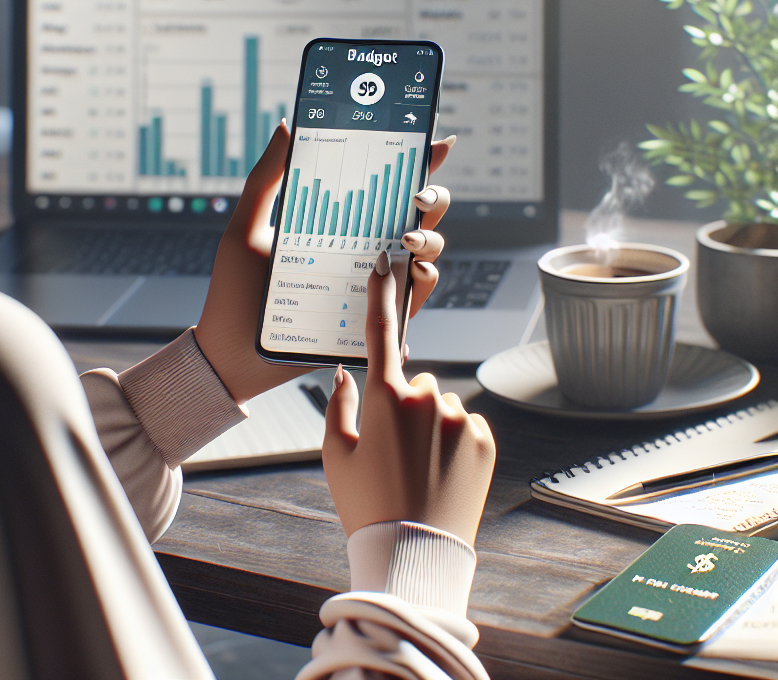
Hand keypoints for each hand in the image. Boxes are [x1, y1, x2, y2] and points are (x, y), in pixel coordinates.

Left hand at [195, 129, 457, 403]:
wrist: (231, 353)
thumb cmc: (235, 290)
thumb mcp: (246, 228)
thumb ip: (266, 178)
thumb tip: (288, 125)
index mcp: (338, 221)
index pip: (384, 185)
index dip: (416, 161)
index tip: (436, 141)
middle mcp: (361, 248)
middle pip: (418, 214)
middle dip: (434, 197)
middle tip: (418, 194)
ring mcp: (370, 282)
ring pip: (426, 252)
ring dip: (430, 238)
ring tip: (406, 237)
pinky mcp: (373, 317)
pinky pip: (413, 297)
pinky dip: (422, 282)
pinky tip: (412, 271)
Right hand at [323, 253, 495, 541]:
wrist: (415, 557)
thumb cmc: (365, 505)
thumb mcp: (335, 455)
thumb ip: (338, 404)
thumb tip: (347, 373)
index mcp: (384, 397)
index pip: (380, 331)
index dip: (381, 293)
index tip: (385, 261)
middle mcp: (426, 398)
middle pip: (413, 381)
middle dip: (403, 401)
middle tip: (392, 447)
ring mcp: (459, 418)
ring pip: (440, 404)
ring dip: (430, 422)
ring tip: (418, 467)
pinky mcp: (484, 439)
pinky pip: (465, 424)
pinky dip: (453, 439)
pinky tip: (441, 471)